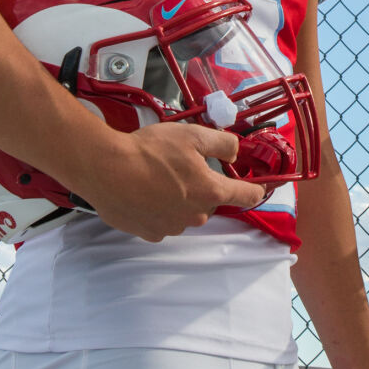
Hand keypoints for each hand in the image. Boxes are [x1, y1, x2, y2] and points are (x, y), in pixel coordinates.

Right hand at [69, 120, 253, 240]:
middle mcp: (196, 216)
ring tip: (155, 177)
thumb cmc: (151, 150)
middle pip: (209, 200)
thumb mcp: (192, 134)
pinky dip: (157, 209)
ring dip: (178, 198)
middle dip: (201, 185)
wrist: (106, 169)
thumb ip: (222, 143)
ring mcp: (171, 228)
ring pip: (184, 211)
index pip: (246, 196)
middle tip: (179, 165)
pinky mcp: (149, 233)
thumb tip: (235, 153)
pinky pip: (162, 221)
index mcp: (210, 192)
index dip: (256, 190)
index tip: (262, 189)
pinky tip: (142, 192)